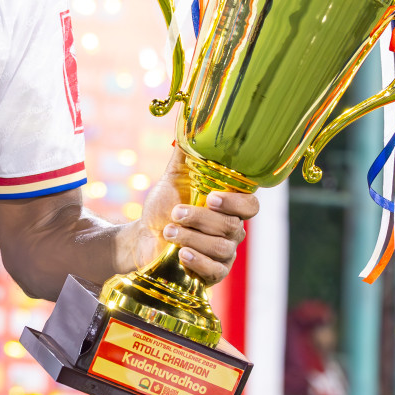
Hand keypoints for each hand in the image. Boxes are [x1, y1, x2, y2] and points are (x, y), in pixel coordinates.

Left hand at [132, 146, 257, 282]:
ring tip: (168, 231)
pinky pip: (216, 271)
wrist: (142, 236)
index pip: (251, 206)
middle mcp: (231, 230)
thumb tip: (191, 120)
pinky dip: (198, 262)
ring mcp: (224, 254)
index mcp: (228, 207)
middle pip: (232, 227)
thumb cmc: (163, 205)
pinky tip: (182, 255)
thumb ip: (186, 154)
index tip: (212, 197)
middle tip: (175, 213)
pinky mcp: (212, 274)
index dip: (237, 203)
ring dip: (192, 238)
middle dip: (200, 219)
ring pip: (222, 249)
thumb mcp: (173, 178)